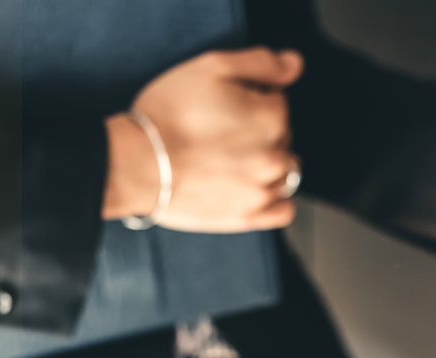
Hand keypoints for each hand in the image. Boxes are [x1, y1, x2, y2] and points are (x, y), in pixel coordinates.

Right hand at [103, 47, 303, 231]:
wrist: (140, 164)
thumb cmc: (170, 112)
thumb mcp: (213, 67)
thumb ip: (261, 63)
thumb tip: (295, 65)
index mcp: (272, 116)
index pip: (277, 100)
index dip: (250, 97)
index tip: (223, 105)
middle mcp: (277, 155)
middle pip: (282, 136)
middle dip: (259, 130)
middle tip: (219, 132)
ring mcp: (265, 190)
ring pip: (285, 171)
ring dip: (266, 163)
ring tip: (230, 160)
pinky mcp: (250, 217)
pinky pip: (283, 210)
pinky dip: (274, 199)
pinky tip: (251, 188)